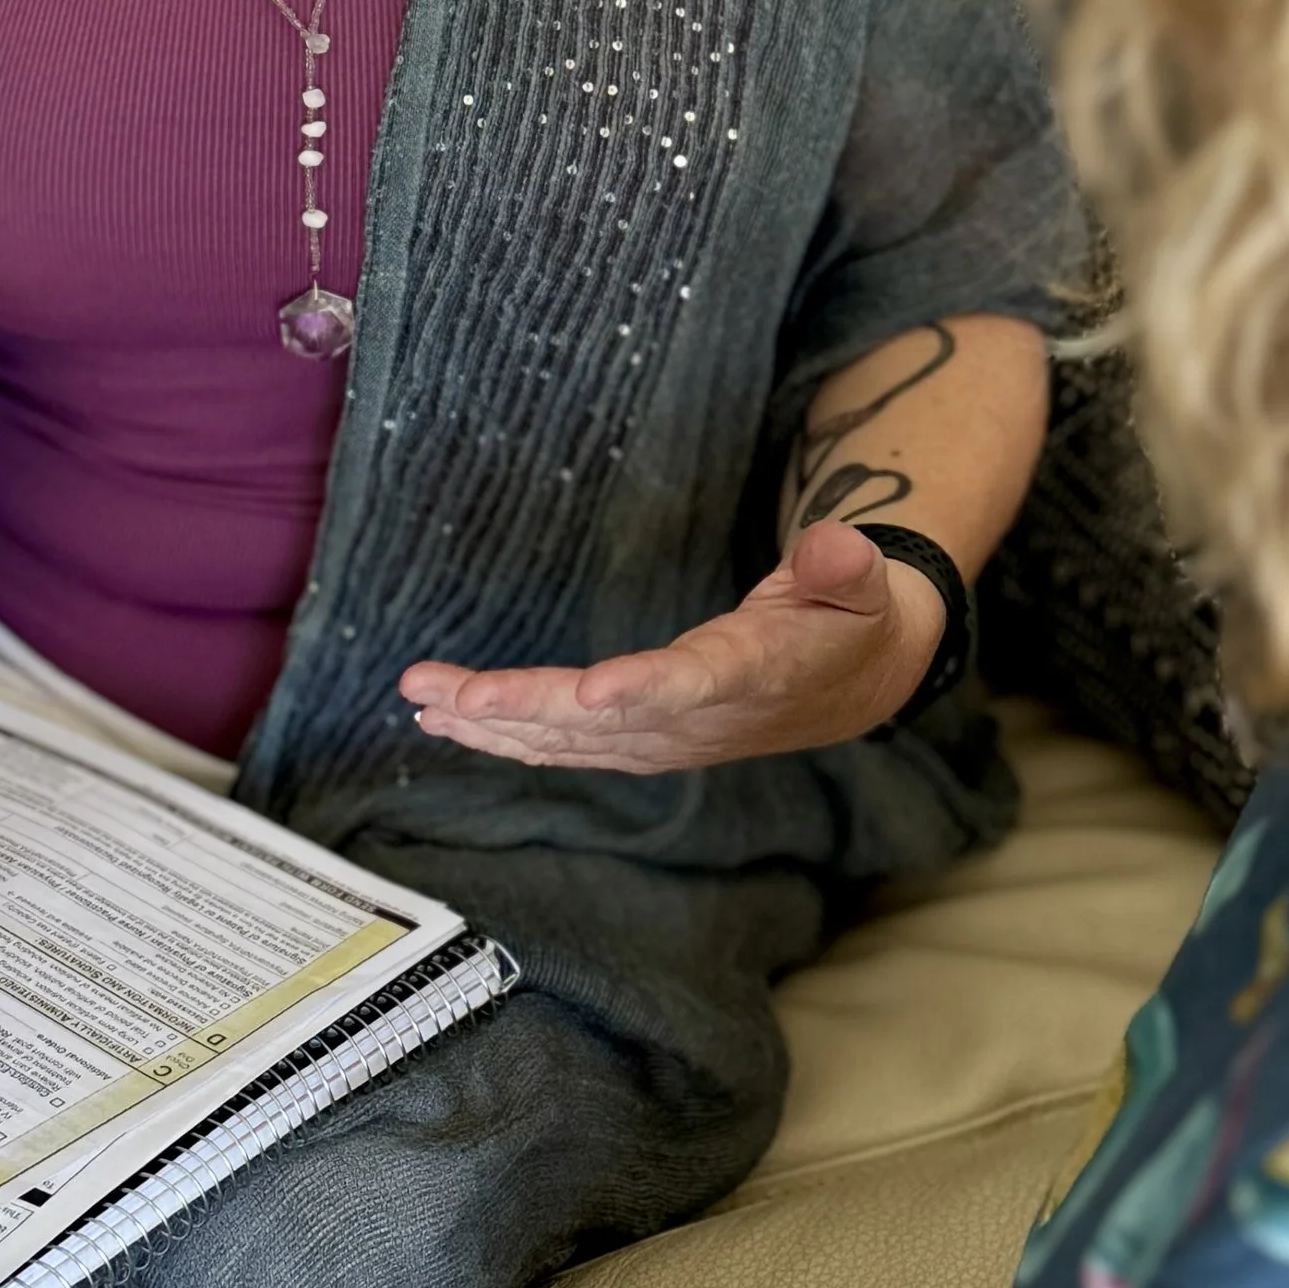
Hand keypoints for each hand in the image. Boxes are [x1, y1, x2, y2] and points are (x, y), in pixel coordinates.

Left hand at [398, 523, 941, 773]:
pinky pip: (564, 745)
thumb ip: (847, 565)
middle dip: (522, 709)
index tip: (589, 690)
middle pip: (602, 722)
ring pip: (569, 740)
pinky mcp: (640, 740)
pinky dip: (505, 736)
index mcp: (755, 675)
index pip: (693, 684)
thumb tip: (841, 542)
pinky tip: (448, 722)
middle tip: (447, 695)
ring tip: (423, 698)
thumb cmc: (849, 620)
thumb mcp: (865, 584)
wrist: (852, 686)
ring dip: (493, 724)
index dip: (643, 690)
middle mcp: (698, 720)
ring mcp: (664, 738)